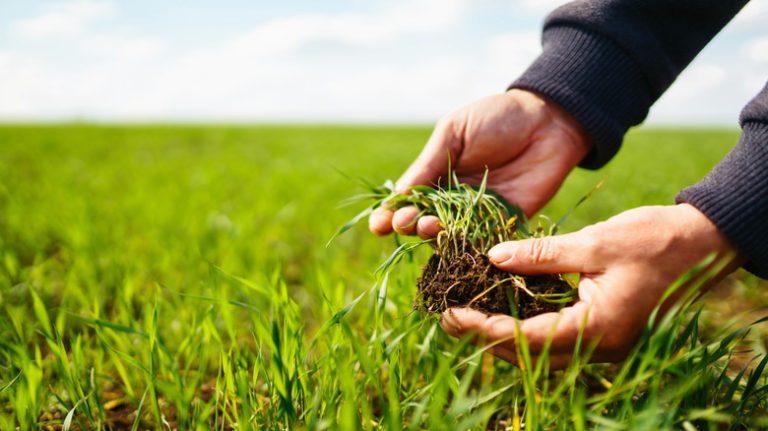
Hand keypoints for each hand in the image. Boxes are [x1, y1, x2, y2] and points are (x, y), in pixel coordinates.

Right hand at [369, 89, 590, 237]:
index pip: (407, 200)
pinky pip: (484, 240)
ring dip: (434, 235)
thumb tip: (399, 194)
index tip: (378, 224)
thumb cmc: (497, 118)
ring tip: (427, 227)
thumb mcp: (454, 133)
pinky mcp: (506, 222)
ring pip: (450, 234)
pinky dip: (469, 247)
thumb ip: (429, 164)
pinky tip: (458, 247)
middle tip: (405, 222)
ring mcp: (478, 213)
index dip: (391, 213)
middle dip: (409, 224)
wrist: (549, 120)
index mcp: (436, 175)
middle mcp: (453, 199)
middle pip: (423, 221)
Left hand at [440, 204, 740, 367]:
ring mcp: (601, 343)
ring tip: (464, 315)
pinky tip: (499, 310)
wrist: (697, 242)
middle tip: (446, 316)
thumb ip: (541, 254)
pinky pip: (553, 339)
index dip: (483, 329)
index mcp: (597, 328)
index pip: (526, 339)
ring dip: (500, 337)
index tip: (451, 314)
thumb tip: (492, 258)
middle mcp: (598, 346)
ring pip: (538, 352)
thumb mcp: (593, 242)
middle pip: (528, 355)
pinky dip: (522, 328)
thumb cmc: (652, 239)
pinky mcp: (600, 331)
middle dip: (483, 338)